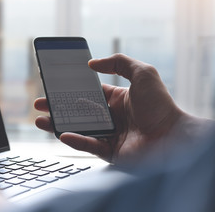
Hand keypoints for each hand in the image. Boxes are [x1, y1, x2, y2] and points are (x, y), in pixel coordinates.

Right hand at [34, 54, 184, 162]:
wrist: (174, 137)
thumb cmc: (161, 105)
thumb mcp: (142, 73)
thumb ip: (119, 62)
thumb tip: (93, 63)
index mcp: (118, 100)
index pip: (89, 94)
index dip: (71, 91)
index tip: (55, 87)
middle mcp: (112, 118)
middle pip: (78, 112)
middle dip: (57, 108)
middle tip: (39, 104)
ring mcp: (109, 135)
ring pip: (78, 129)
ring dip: (58, 124)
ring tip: (39, 120)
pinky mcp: (110, 152)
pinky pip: (88, 146)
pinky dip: (74, 141)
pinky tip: (61, 134)